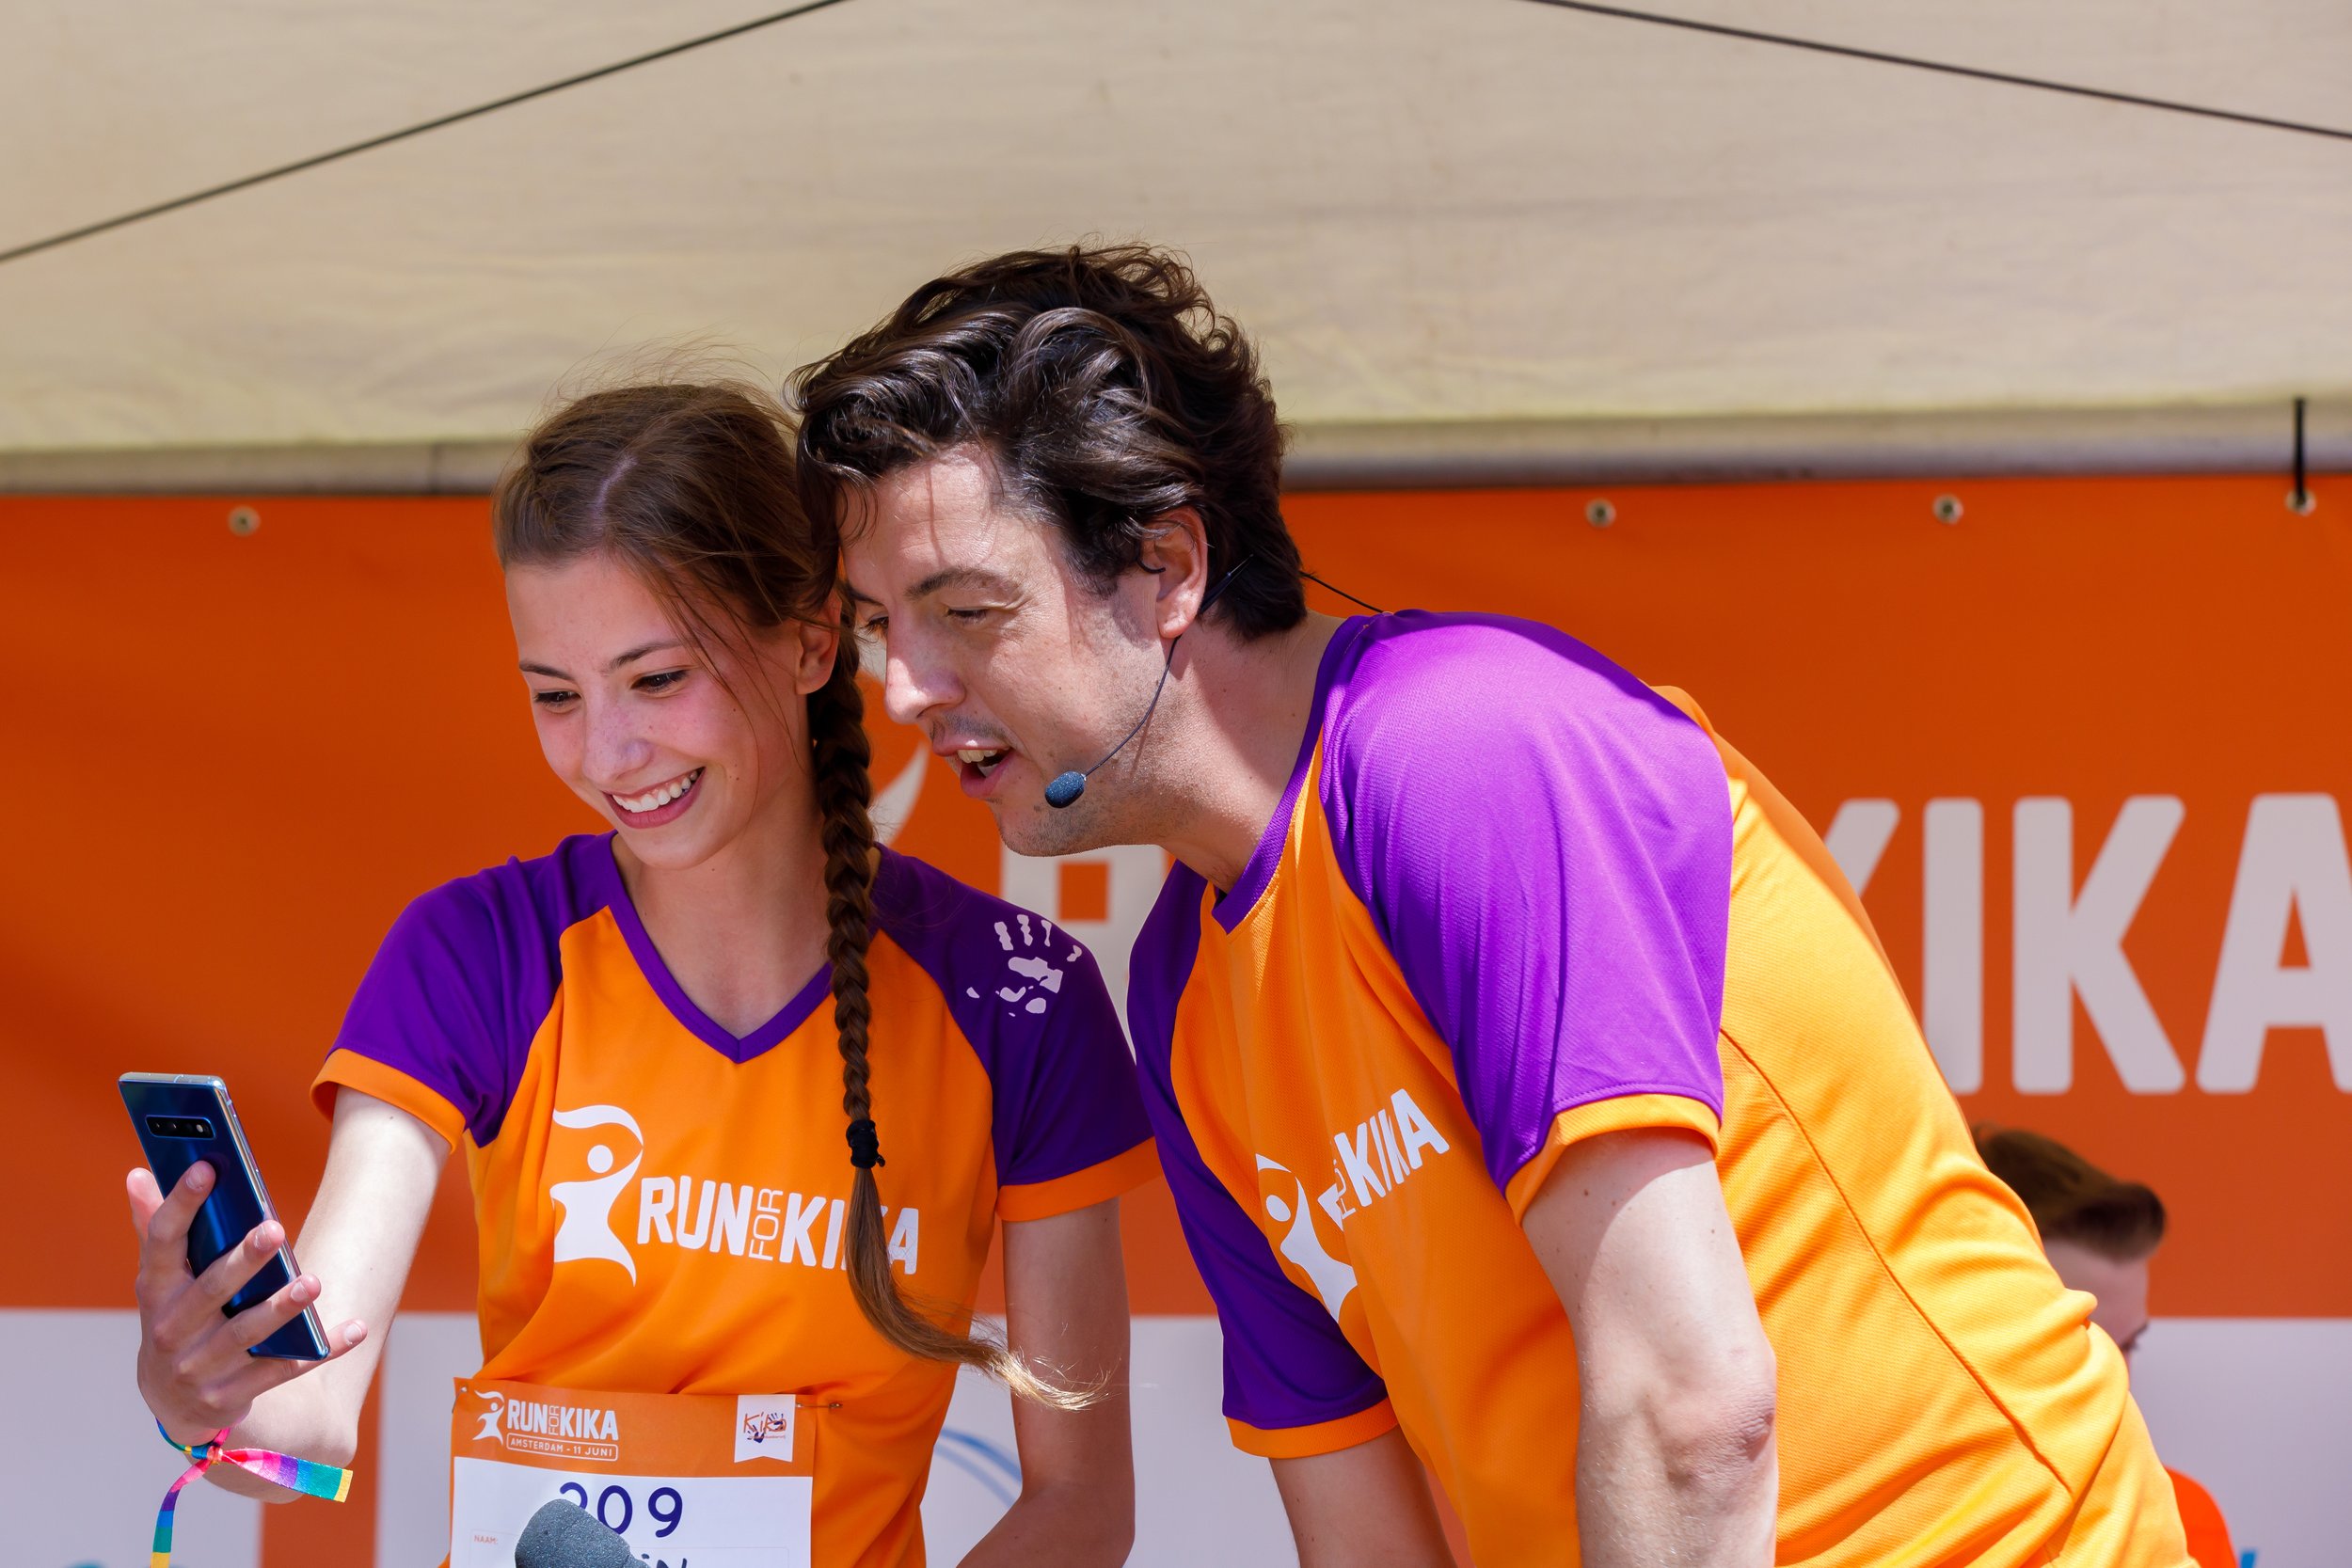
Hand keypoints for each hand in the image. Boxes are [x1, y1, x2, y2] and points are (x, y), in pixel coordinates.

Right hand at [126, 1164, 366, 1446]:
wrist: (173, 1401)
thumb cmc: (177, 1316)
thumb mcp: (161, 1278)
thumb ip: (154, 1225)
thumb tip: (139, 1173)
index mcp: (155, 1290)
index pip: (162, 1242)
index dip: (181, 1204)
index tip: (207, 1166)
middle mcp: (170, 1330)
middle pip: (210, 1291)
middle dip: (243, 1261)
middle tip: (275, 1229)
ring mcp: (199, 1367)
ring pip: (246, 1335)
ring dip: (281, 1309)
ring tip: (313, 1282)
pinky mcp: (230, 1395)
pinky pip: (281, 1371)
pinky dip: (320, 1351)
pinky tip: (356, 1329)